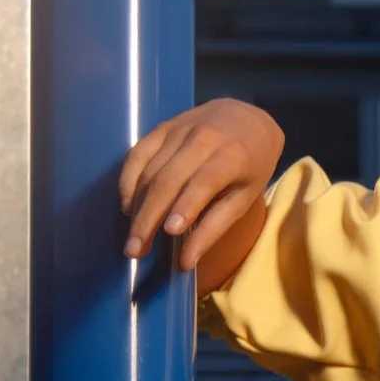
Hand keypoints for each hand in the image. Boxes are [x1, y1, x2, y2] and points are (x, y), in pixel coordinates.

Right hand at [117, 98, 283, 288]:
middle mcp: (202, 138)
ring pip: (149, 171)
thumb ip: (215, 227)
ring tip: (133, 238)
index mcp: (232, 154)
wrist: (247, 118)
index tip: (168, 233)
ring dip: (137, 207)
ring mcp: (178, 130)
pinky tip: (129, 206)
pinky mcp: (161, 128)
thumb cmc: (251, 165)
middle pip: (167, 180)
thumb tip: (186, 262)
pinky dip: (128, 182)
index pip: (204, 181)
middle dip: (149, 217)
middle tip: (135, 250)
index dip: (185, 206)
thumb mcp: (245, 197)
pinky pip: (137, 155)